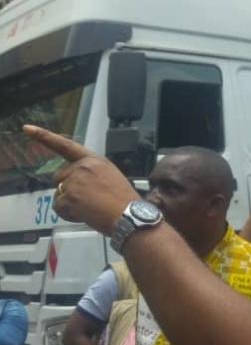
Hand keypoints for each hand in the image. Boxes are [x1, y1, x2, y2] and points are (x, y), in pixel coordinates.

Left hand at [22, 126, 139, 234]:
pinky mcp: (69, 196)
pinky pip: (59, 207)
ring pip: (59, 194)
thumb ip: (91, 174)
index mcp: (94, 160)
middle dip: (68, 189)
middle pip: (60, 177)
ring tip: (92, 209)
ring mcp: (74, 181)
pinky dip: (68, 214)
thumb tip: (73, 184)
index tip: (27, 129)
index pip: (66, 146)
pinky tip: (85, 215)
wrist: (130, 216)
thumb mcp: (111, 177)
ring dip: (71, 204)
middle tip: (89, 201)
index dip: (44, 136)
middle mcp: (81, 167)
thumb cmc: (125, 202)